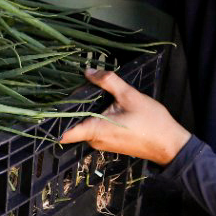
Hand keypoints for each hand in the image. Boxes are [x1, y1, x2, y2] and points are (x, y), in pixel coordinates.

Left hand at [59, 67, 191, 164]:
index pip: (63, 132)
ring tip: (93, 91)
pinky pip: (96, 127)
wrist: (170, 144)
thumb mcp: (130, 96)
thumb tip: (89, 70)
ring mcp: (102, 143)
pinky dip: (98, 115)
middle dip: (75, 105)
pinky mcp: (110, 142)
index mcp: (95, 130)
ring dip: (89, 109)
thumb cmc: (152, 122)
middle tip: (76, 85)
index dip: (52, 119)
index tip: (46, 106)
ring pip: (86, 123)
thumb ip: (108, 81)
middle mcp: (95, 140)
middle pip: (74, 122)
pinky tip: (105, 103)